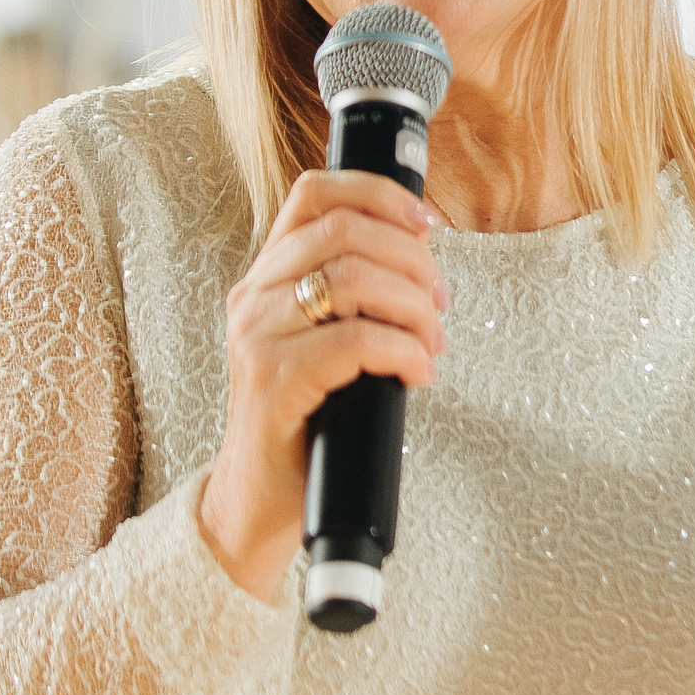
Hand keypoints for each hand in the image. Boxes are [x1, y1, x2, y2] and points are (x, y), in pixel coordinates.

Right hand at [198, 170, 445, 601]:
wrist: (258, 500)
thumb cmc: (306, 420)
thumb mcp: (324, 341)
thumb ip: (354, 297)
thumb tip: (423, 261)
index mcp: (267, 276)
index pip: (314, 193)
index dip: (379, 194)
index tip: (427, 223)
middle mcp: (254, 297)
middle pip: (346, 231)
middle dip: (413, 260)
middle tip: (440, 303)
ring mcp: (258, 336)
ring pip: (354, 279)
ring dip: (414, 306)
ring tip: (431, 341)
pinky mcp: (273, 380)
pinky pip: (356, 341)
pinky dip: (404, 350)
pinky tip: (418, 372)